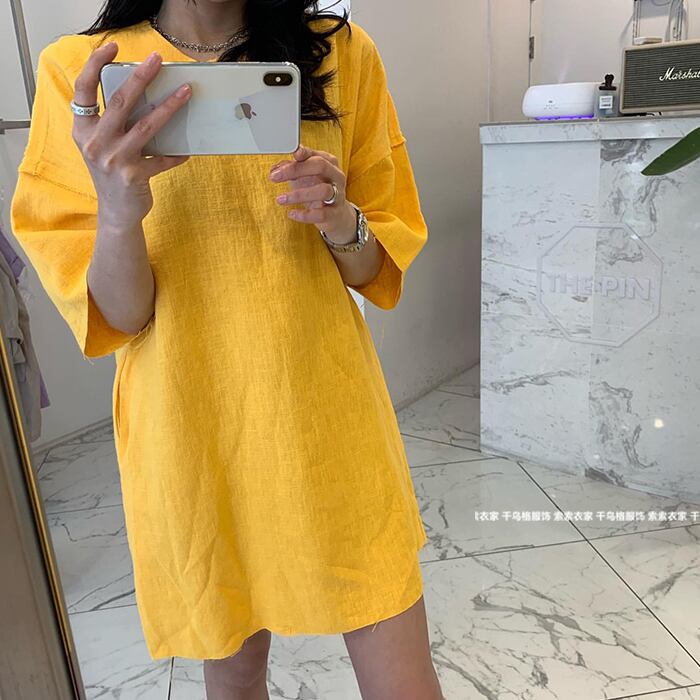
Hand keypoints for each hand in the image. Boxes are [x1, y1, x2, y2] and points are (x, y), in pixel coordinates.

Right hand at [71, 42, 192, 231]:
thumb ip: (112, 123)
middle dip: (140, 77)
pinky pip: (162, 159)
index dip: (94, 65)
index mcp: (83, 130)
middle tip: (157, 60)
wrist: (116, 213)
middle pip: (119, 102)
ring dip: (168, 107)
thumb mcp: (101, 145)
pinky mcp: (134, 177)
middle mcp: (95, 143)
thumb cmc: (112, 172)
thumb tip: (143, 94)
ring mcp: (114, 160)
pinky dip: (176, 154)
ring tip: (185, 92)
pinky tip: (187, 150)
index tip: (112, 48)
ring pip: (146, 126)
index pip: (83, 89)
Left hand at [269, 145, 357, 244]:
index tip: (282, 162)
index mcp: (328, 162)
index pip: (313, 154)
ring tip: (280, 199)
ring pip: (323, 191)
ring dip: (298, 195)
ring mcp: (338, 194)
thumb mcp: (304, 176)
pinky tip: (291, 214)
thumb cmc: (318, 190)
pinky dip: (304, 215)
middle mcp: (336, 176)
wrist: (336, 214)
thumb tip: (275, 169)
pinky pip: (321, 214)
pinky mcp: (336, 213)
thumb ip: (291, 169)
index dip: (297, 157)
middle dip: (296, 170)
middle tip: (275, 177)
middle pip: (320, 166)